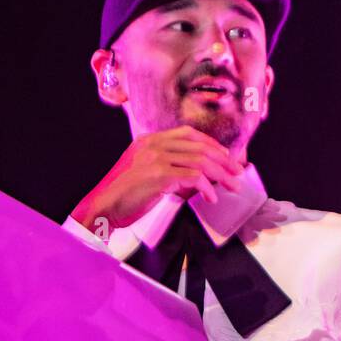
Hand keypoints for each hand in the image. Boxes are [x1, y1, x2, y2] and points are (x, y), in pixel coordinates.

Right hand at [69, 125, 244, 230]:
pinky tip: (210, 197)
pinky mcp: (158, 175)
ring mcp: (155, 158)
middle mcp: (153, 144)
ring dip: (221, 175)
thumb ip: (171, 168)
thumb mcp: (148, 172)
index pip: (189, 133)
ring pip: (200, 161)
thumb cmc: (126, 194)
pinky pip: (192, 177)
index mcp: (150, 140)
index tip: (227, 156)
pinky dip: (206, 187)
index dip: (212, 144)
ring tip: (232, 186)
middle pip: (199, 147)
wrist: (103, 207)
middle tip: (238, 172)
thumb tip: (203, 176)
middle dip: (224, 160)